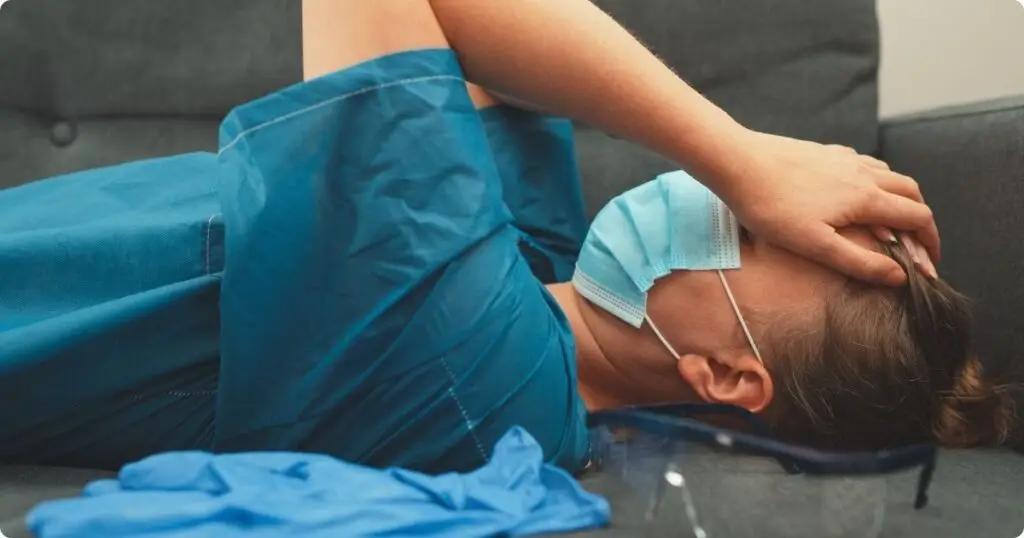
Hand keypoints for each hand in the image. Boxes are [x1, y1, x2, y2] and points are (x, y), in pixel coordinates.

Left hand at [714, 131, 939, 285]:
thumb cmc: (771, 208)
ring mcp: (844, 159)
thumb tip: (899, 277)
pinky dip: (875, 181)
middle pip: (911, 192)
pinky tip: (856, 193)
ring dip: (899, 198)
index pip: (918, 218)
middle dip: (921, 219)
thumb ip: (859, 262)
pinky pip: (863, 164)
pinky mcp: (824, 152)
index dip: (931, 243)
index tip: (931, 264)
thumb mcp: (815, 245)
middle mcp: (863, 173)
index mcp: (866, 198)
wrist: (737, 163)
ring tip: (891, 221)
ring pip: (889, 175)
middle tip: (917, 243)